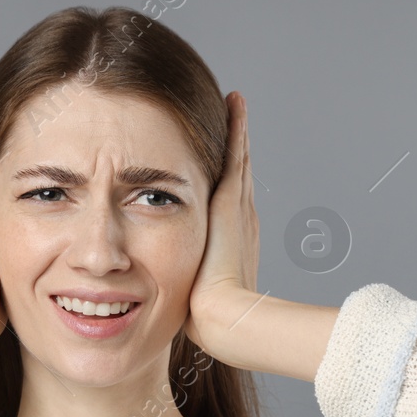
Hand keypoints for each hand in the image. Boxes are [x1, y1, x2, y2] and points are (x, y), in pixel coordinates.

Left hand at [184, 90, 258, 355]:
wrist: (222, 314)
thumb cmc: (204, 314)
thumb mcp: (191, 292)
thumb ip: (184, 283)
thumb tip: (174, 295)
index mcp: (232, 240)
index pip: (227, 202)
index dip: (224, 181)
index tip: (219, 162)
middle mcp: (241, 219)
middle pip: (236, 174)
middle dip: (234, 149)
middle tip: (234, 117)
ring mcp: (239, 207)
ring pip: (237, 159)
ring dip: (236, 132)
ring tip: (235, 103)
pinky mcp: (234, 199)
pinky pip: (236, 153)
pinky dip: (237, 128)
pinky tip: (235, 101)